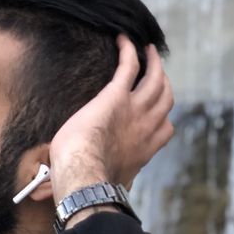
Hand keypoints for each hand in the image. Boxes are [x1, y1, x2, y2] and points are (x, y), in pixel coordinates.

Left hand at [48, 35, 173, 200]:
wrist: (83, 172)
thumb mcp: (102, 183)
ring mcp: (135, 109)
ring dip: (153, 61)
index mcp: (144, 150)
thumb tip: (67, 194)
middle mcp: (146, 127)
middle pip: (166, 97)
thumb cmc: (86, 183)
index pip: (166, 129)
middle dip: (164, 82)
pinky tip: (124, 39)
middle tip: (156, 71)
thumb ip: (102, 180)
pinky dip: (129, 51)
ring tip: (147, 49)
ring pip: (155, 78)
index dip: (164, 117)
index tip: (157, 110)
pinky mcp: (116, 95)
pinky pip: (129, 66)